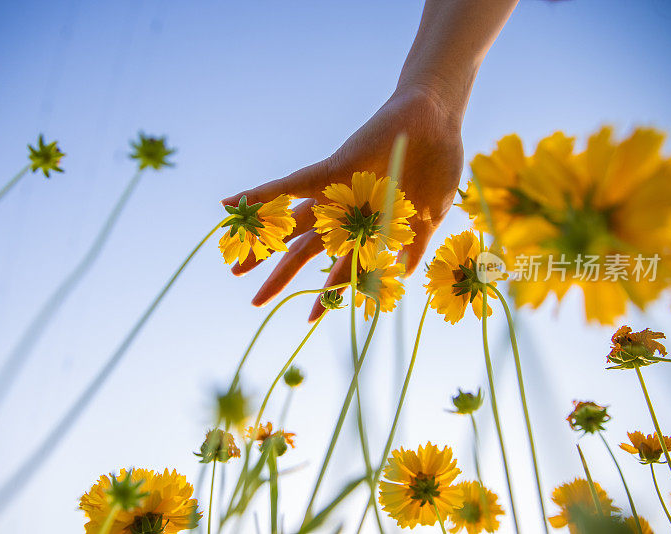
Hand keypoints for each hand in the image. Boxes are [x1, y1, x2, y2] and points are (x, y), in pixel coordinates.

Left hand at [222, 85, 463, 319]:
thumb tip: (402, 277)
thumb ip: (412, 248)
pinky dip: (262, 193)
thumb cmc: (435, 167)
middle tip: (255, 303)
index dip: (326, 292)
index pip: (338, 266)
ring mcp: (334, 193)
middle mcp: (343, 213)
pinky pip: (290, 184)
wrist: (438, 122)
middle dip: (280, 277)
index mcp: (365, 227)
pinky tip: (233, 203)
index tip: (312, 317)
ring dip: (262, 244)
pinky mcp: (332, 170)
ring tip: (234, 268)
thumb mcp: (426, 220)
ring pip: (289, 224)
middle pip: (303, 251)